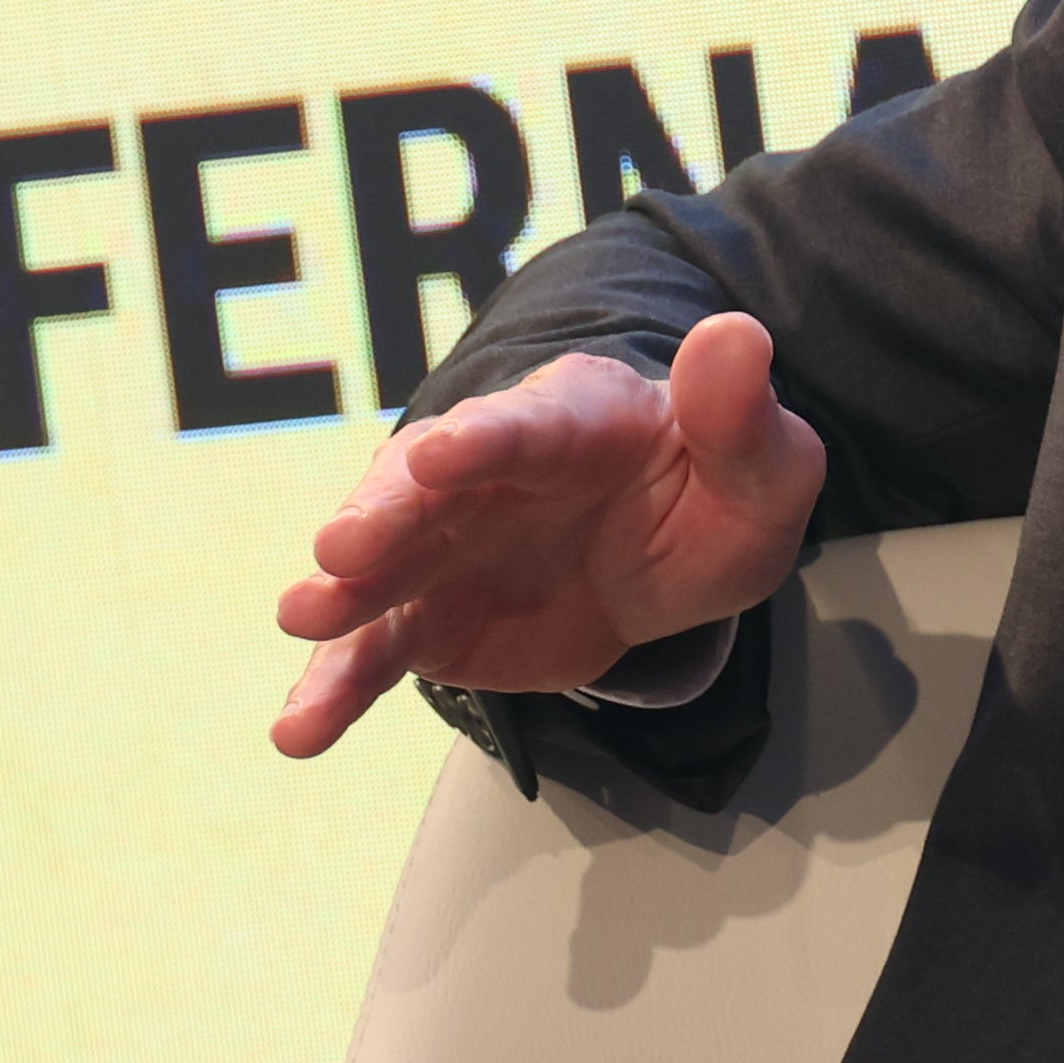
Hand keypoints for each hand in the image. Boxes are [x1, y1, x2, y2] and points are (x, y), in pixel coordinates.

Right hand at [267, 313, 824, 754]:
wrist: (665, 551)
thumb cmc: (711, 492)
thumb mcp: (761, 464)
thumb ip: (741, 414)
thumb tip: (736, 333)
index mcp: (573, 419)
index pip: (528, 426)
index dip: (484, 441)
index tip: (441, 456)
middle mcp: (488, 472)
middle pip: (426, 491)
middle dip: (385, 514)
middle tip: (342, 548)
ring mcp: (448, 545)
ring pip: (384, 570)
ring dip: (342, 595)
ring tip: (305, 618)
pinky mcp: (429, 617)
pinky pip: (376, 653)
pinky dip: (336, 689)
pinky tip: (302, 729)